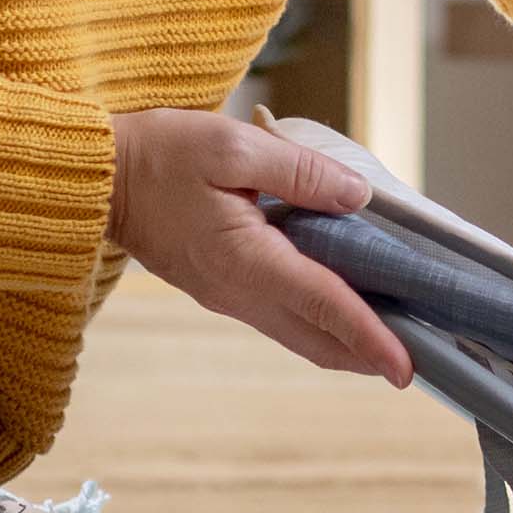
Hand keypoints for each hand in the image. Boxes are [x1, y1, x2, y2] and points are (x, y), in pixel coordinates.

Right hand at [105, 110, 413, 388]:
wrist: (95, 179)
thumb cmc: (160, 154)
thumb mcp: (232, 146)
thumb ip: (300, 172)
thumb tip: (357, 198)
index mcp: (244, 260)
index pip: (323, 304)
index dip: (371, 336)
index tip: (406, 366)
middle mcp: (237, 291)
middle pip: (315, 338)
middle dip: (367, 355)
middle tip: (417, 361)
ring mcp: (226, 295)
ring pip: (298, 334)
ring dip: (344, 343)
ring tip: (392, 340)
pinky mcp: (220, 287)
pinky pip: (279, 317)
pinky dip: (318, 322)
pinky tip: (343, 307)